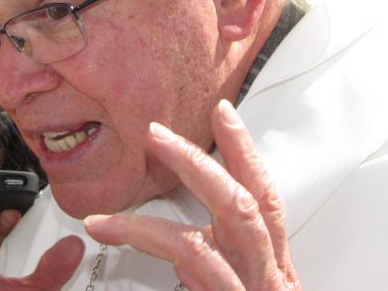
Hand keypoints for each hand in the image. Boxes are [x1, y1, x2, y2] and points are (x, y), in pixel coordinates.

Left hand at [84, 99, 300, 290]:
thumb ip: (212, 269)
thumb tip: (182, 243)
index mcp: (270, 266)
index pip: (264, 196)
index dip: (247, 152)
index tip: (222, 114)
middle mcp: (271, 273)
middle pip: (250, 197)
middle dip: (209, 155)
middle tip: (161, 131)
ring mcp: (259, 289)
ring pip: (232, 216)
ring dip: (185, 179)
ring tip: (140, 160)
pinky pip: (198, 260)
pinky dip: (153, 236)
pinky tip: (116, 227)